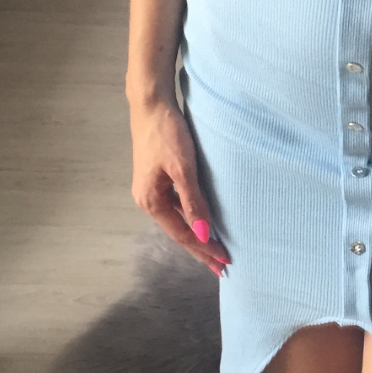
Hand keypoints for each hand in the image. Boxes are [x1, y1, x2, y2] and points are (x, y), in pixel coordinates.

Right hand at [129, 95, 231, 276]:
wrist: (151, 105)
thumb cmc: (166, 134)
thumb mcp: (183, 168)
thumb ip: (193, 202)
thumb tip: (202, 233)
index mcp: (151, 201)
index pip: (182, 234)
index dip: (203, 249)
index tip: (224, 262)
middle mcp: (148, 200)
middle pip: (178, 232)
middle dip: (200, 249)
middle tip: (221, 267)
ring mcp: (151, 190)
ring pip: (177, 220)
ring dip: (196, 234)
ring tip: (214, 250)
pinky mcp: (157, 179)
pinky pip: (176, 207)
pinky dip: (191, 217)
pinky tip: (201, 222)